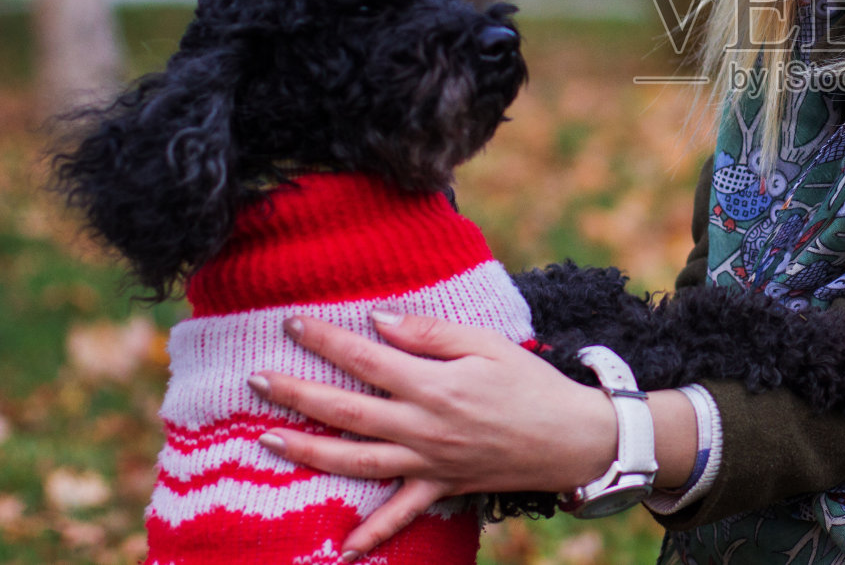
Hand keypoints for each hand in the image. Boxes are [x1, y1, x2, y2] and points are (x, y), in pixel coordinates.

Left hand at [248, 311, 616, 559]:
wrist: (571, 437)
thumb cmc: (530, 383)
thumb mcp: (487, 344)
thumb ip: (430, 333)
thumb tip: (378, 321)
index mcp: (434, 385)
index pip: (366, 359)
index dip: (325, 342)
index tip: (291, 325)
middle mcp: (423, 427)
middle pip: (347, 411)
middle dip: (297, 394)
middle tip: (256, 379)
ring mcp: (429, 463)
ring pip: (356, 461)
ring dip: (309, 452)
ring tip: (268, 440)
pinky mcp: (441, 487)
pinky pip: (400, 515)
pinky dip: (371, 534)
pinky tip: (342, 548)